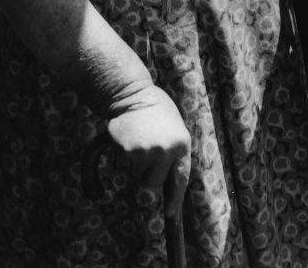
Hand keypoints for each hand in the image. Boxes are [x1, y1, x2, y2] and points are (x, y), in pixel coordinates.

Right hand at [106, 83, 190, 216]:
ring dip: (135, 164)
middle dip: (147, 174)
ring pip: (137, 175)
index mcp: (182, 144)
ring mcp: (149, 152)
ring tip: (139, 140)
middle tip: (146, 153)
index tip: (170, 213)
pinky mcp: (131, 152)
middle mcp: (168, 151)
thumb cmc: (155, 110)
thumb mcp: (174, 128)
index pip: (181, 178)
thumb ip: (173, 152)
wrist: (133, 95)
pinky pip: (125, 166)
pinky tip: (129, 138)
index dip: (175, 197)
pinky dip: (124, 156)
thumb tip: (168, 178)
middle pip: (153, 183)